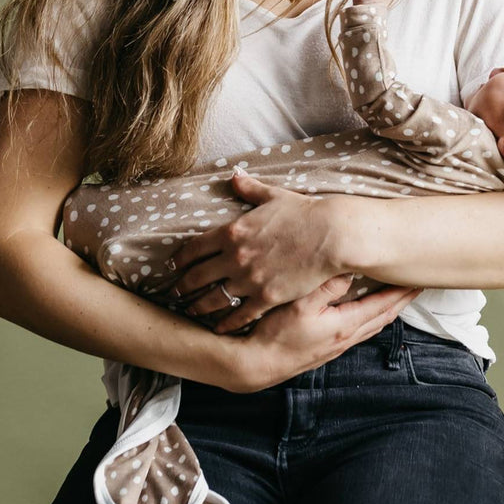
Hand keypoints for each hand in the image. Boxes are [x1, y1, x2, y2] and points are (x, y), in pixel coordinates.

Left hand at [169, 171, 343, 333]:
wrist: (331, 236)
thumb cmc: (304, 213)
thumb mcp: (273, 196)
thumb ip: (250, 189)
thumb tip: (234, 175)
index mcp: (232, 231)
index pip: (194, 247)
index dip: (180, 259)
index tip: (173, 266)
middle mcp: (235, 256)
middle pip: (197, 276)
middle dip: (182, 286)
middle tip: (174, 292)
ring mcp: (249, 279)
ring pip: (213, 298)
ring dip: (199, 306)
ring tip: (191, 310)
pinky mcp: (267, 297)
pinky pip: (240, 314)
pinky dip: (227, 323)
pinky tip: (219, 328)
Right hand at [225, 274, 423, 392]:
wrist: (256, 365)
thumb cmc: (275, 334)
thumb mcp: (300, 304)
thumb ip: (327, 287)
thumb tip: (350, 269)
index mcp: (344, 325)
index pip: (383, 305)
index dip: (401, 291)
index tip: (418, 279)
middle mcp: (346, 338)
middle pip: (383, 317)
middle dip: (401, 300)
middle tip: (416, 285)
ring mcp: (337, 346)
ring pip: (372, 325)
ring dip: (387, 310)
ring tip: (398, 297)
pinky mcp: (326, 349)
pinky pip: (359, 331)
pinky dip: (371, 318)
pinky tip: (366, 313)